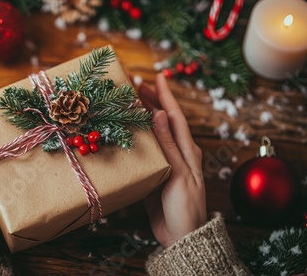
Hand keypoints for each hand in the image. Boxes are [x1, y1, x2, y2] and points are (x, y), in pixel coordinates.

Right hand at [138, 74, 206, 247]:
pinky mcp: (155, 174)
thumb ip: (168, 145)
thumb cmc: (184, 206)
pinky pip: (146, 150)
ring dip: (143, 116)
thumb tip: (160, 114)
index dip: (166, 96)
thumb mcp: (178, 173)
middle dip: (151, 101)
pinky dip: (136, 137)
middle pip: (164, 121)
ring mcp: (166, 162)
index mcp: (187, 149)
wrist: (182, 235)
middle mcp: (177, 152)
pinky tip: (125, 132)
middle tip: (135, 85)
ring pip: (153, 133)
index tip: (157, 77)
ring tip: (129, 102)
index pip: (175, 116)